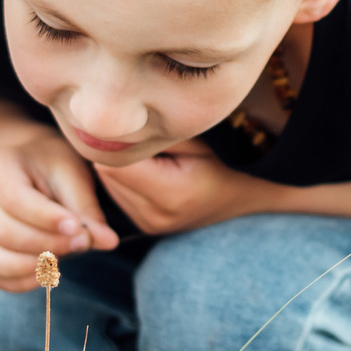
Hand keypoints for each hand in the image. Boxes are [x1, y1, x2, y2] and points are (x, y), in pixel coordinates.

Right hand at [0, 130, 118, 292]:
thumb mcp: (72, 173)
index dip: (48, 220)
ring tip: (62, 260)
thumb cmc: (52, 165)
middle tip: (81, 243)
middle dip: (46, 245)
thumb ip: (87, 208)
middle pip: (3, 233)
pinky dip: (19, 282)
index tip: (79, 229)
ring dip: (28, 267)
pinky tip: (48, 273)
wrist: (29, 165)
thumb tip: (108, 242)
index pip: (15, 201)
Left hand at [95, 141, 272, 236]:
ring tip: (147, 152)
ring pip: (108, 184)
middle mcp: (156, 216)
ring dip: (118, 165)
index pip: (114, 163)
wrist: (245, 194)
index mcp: (171, 194)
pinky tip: (147, 168)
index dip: (116, 140)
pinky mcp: (145, 227)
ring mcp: (150, 225)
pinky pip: (117, 194)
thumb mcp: (194, 139)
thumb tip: (109, 131)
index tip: (127, 123)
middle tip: (139, 134)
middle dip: (115, 152)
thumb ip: (154, 137)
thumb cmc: (223, 156)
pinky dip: (125, 179)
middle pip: (106, 174)